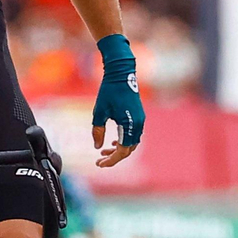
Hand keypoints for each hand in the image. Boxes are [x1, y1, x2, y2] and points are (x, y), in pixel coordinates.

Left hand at [91, 33, 144, 167]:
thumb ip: (98, 131)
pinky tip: (114, 141)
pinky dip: (124, 141)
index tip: (99, 164)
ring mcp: (140, 120)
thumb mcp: (99, 113)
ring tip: (104, 151)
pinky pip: (133, 135)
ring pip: (132, 143)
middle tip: (100, 160)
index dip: (111, 160)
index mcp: (129, 125)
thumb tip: (97, 147)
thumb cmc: (108, 92)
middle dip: (114, 156)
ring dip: (119, 149)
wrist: (121, 73)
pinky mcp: (139, 116)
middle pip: (129, 149)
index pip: (122, 151)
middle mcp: (138, 125)